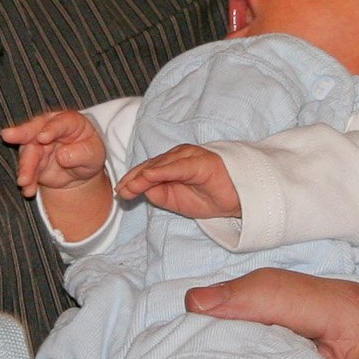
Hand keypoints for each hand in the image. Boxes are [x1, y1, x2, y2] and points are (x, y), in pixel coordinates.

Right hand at [1, 109, 106, 195]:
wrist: (80, 171)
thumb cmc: (89, 154)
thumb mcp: (94, 155)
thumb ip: (81, 153)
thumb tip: (62, 156)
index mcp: (69, 121)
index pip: (59, 122)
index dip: (50, 129)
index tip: (42, 138)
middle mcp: (49, 129)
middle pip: (34, 130)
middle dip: (21, 133)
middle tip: (7, 136)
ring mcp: (37, 144)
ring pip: (27, 152)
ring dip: (24, 167)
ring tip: (24, 181)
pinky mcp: (31, 161)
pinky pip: (27, 170)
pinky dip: (27, 180)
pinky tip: (28, 190)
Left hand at [116, 144, 239, 221]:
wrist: (238, 198)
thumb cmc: (208, 196)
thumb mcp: (175, 201)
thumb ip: (158, 194)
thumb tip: (141, 191)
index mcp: (171, 164)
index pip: (146, 170)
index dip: (132, 180)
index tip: (119, 192)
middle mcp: (177, 157)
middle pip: (149, 166)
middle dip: (133, 179)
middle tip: (120, 192)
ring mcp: (188, 157)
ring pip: (159, 165)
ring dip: (142, 176)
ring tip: (129, 187)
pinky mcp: (199, 162)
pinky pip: (177, 167)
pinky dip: (161, 171)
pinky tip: (149, 177)